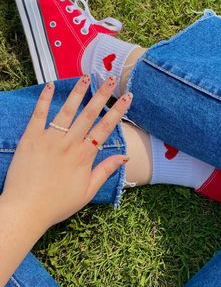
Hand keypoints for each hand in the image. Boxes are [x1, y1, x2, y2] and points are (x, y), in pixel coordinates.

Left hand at [1, 75, 131, 230]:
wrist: (26, 210)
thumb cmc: (58, 204)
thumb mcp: (87, 191)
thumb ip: (105, 171)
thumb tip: (124, 157)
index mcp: (84, 156)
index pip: (105, 128)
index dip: (118, 112)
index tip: (127, 97)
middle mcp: (69, 144)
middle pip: (89, 114)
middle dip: (101, 95)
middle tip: (109, 78)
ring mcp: (49, 139)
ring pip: (67, 111)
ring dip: (77, 93)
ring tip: (85, 77)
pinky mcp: (31, 139)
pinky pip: (39, 115)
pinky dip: (44, 100)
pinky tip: (50, 86)